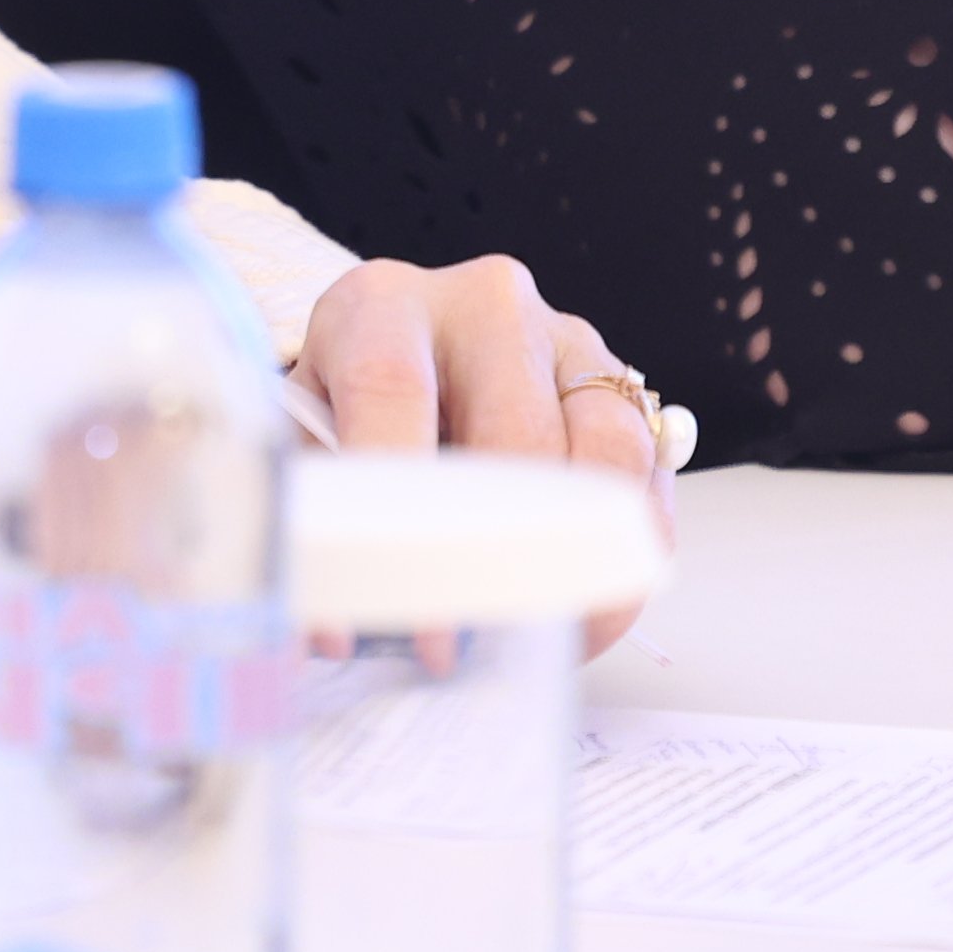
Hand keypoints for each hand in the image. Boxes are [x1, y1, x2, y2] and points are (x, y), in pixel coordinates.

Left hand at [293, 256, 680, 646]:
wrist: (411, 349)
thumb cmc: (351, 403)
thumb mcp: (305, 436)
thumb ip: (315, 511)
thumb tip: (333, 628)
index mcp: (381, 305)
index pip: (391, 395)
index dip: (399, 515)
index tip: (404, 617)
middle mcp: (481, 304)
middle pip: (513, 430)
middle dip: (503, 555)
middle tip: (485, 647)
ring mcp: (563, 335)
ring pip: (603, 448)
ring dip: (581, 560)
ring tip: (546, 638)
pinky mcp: (621, 379)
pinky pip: (647, 469)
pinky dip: (627, 550)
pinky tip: (588, 605)